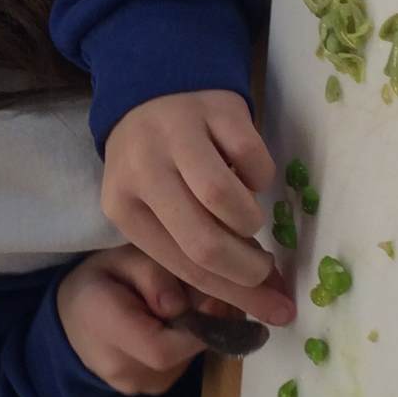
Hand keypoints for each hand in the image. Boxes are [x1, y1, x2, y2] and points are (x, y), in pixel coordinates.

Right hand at [57, 246, 211, 395]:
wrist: (73, 318)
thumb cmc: (101, 278)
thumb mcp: (123, 257)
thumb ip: (153, 276)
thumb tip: (182, 306)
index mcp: (103, 326)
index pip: (160, 348)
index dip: (195, 326)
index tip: (211, 298)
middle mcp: (118, 366)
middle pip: (178, 352)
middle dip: (198, 322)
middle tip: (196, 293)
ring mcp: (134, 385)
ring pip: (183, 359)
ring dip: (192, 333)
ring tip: (176, 308)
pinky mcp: (148, 388)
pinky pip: (179, 365)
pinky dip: (183, 344)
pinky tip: (169, 325)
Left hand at [102, 91, 294, 326]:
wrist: (152, 87)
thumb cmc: (157, 162)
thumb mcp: (154, 206)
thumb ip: (193, 250)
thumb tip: (262, 300)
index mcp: (123, 207)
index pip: (181, 266)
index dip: (231, 293)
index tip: (273, 310)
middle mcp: (142, 171)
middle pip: (203, 242)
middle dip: (245, 269)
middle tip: (267, 271)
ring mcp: (176, 136)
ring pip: (224, 199)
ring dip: (249, 220)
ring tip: (247, 216)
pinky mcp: (213, 108)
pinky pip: (251, 157)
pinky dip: (260, 175)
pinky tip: (248, 173)